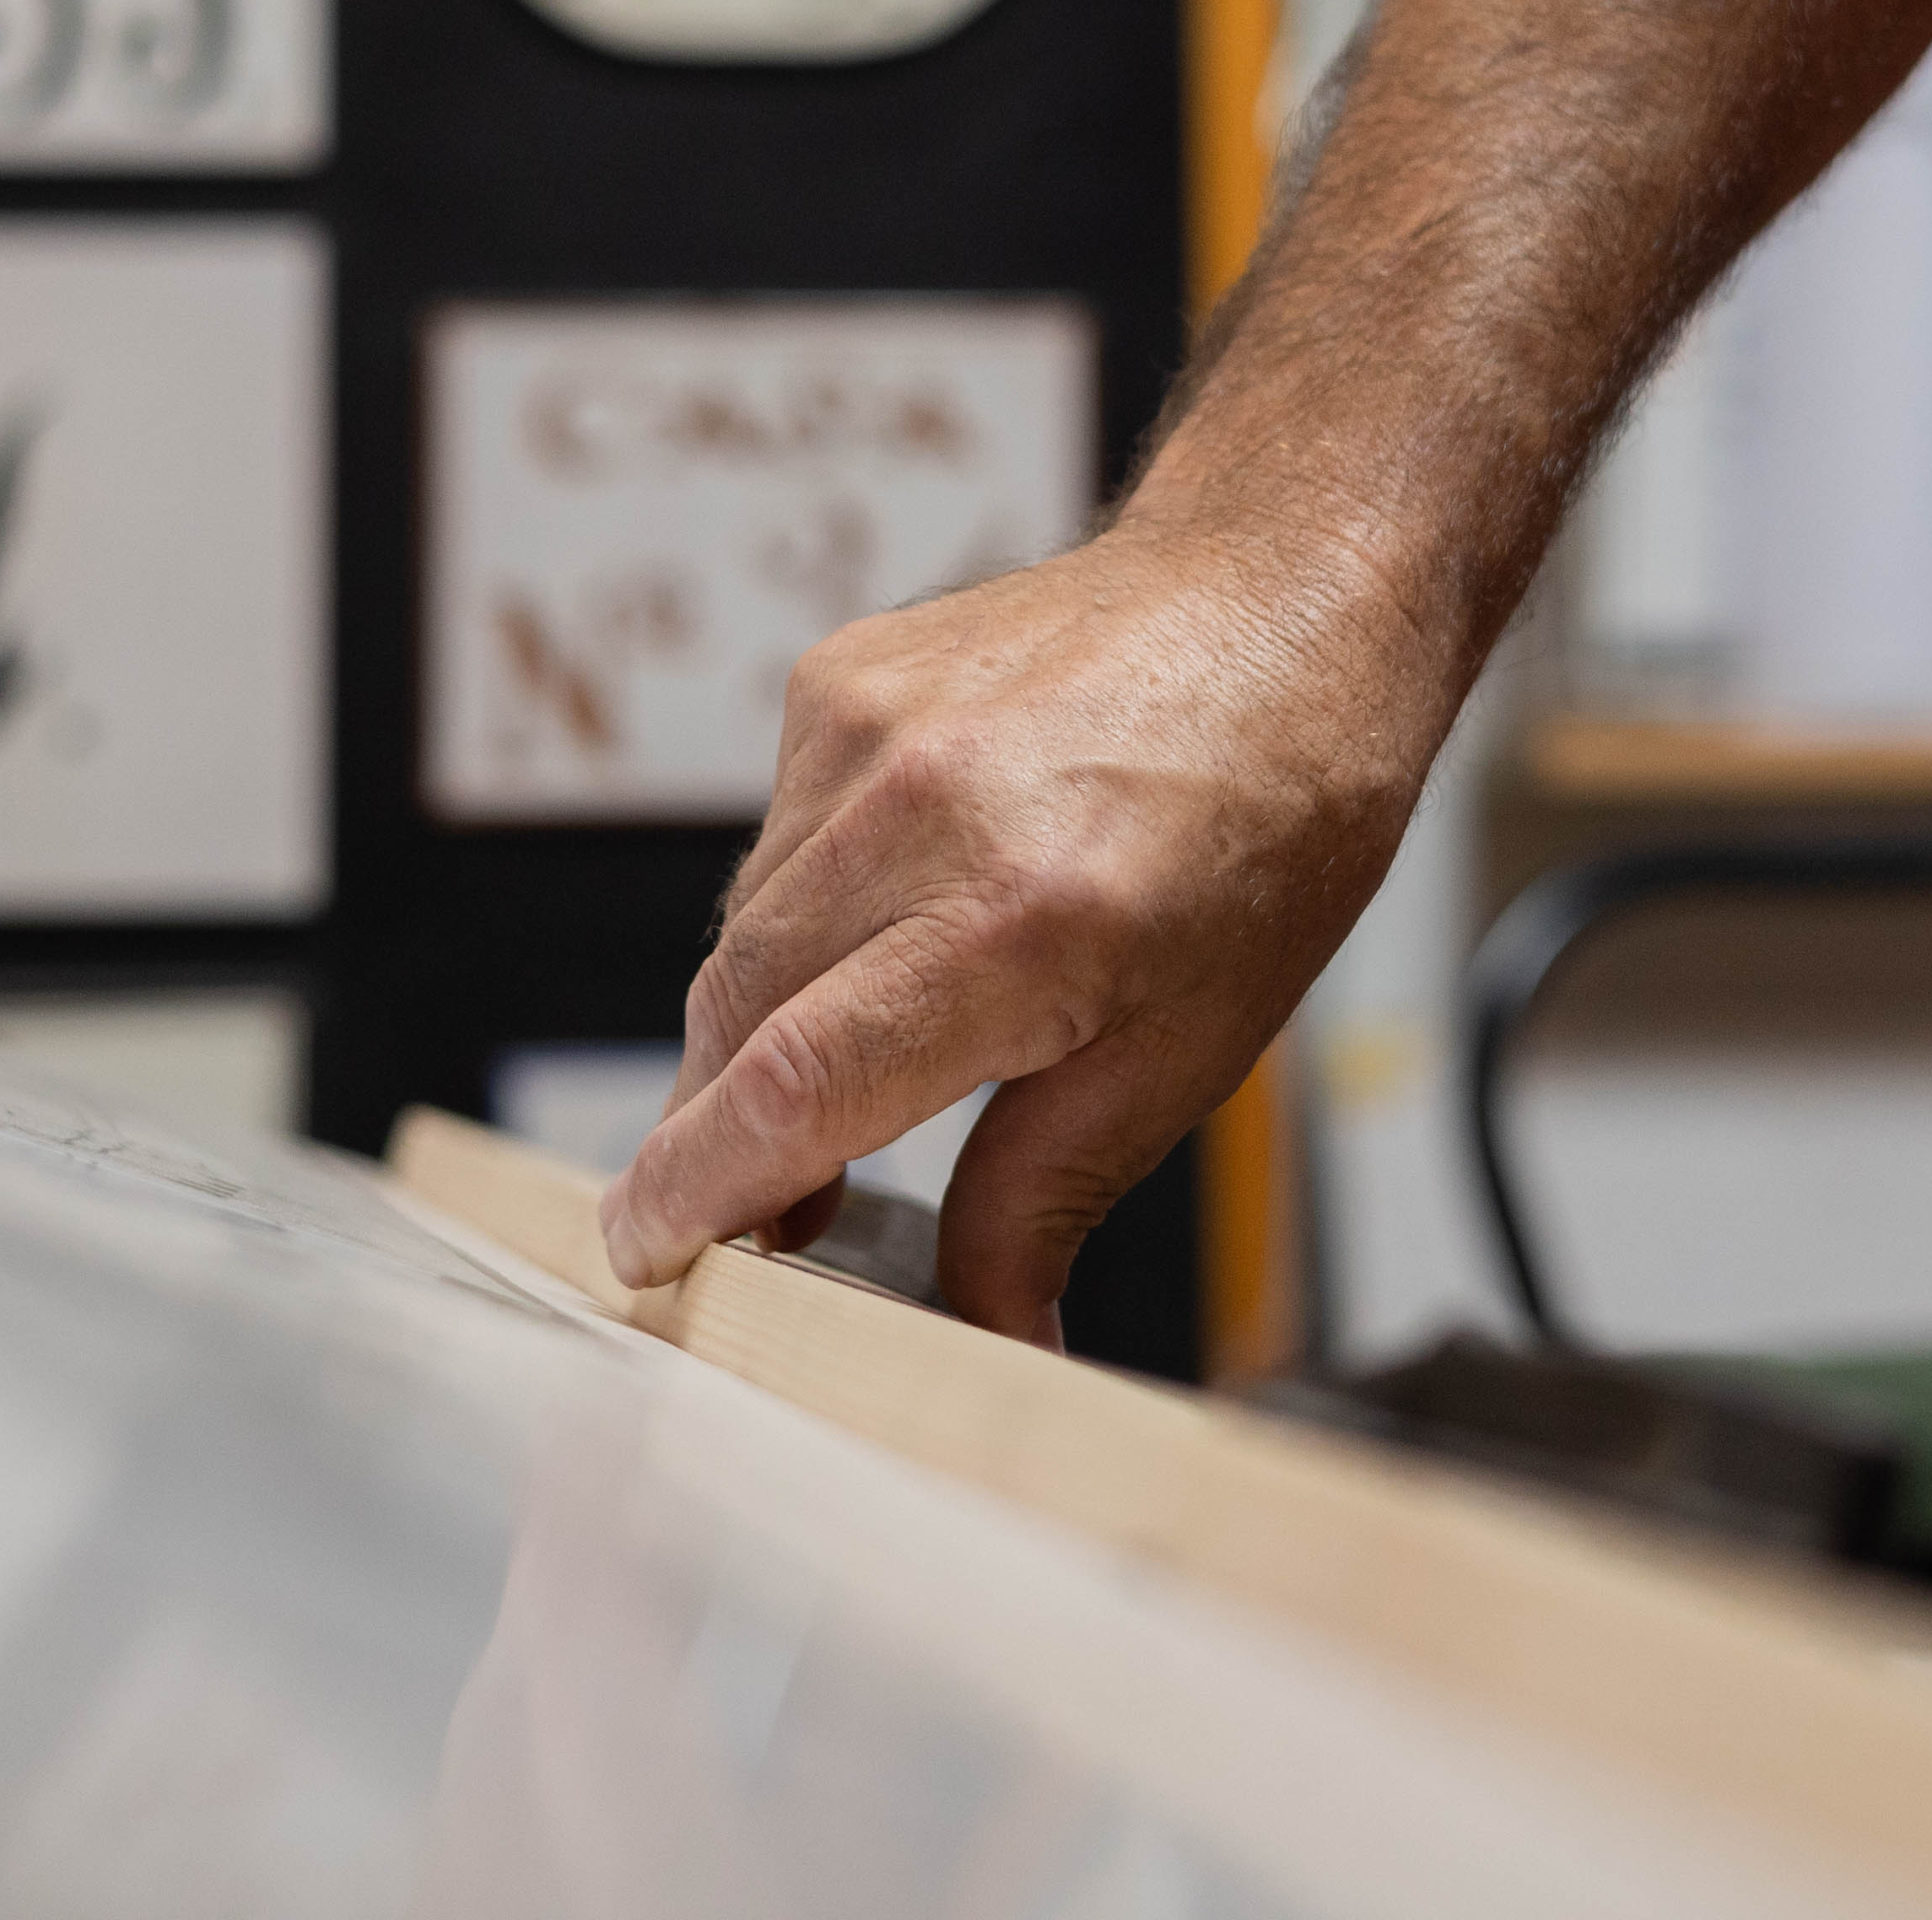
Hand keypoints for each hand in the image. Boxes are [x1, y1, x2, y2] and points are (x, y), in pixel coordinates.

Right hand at [597, 509, 1467, 1340]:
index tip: (650, 1256)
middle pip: (738, 1018)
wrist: (1281, 596)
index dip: (701, 1186)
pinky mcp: (839, 681)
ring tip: (833, 1088)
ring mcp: (867, 732)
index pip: (795, 1085)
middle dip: (716, 1134)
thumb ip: (1044, 1196)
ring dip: (759, 1030)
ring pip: (745, 934)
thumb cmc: (1269, 825)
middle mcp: (923, 815)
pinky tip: (886, 923)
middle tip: (746, 1222)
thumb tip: (985, 1335)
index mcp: (1021, 923)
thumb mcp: (1186, 1051)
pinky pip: (775, 842)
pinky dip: (803, 915)